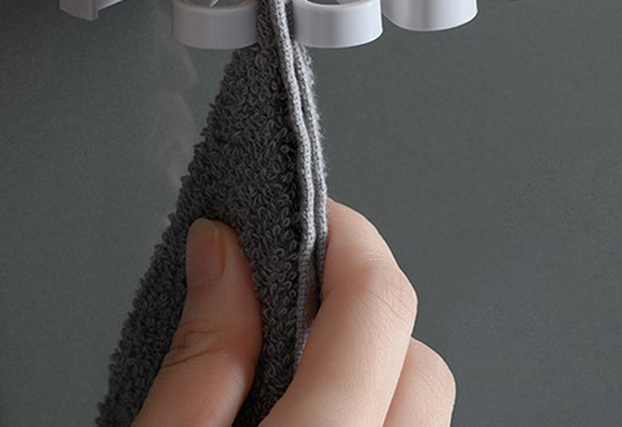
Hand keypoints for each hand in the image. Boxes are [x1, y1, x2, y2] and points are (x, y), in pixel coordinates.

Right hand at [135, 199, 455, 425]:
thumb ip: (199, 357)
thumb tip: (222, 248)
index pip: (377, 304)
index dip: (343, 237)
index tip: (301, 214)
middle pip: (421, 357)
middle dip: (361, 302)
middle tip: (289, 284)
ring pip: (422, 404)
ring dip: (371, 362)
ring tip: (289, 356)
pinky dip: (372, 407)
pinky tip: (307, 408)